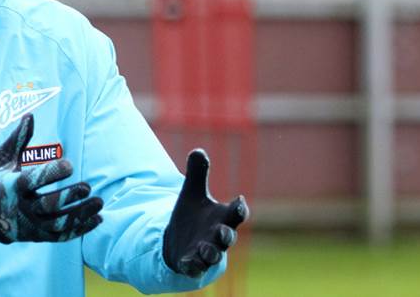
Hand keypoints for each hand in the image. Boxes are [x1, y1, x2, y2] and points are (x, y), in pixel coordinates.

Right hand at [0, 114, 102, 243]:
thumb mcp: (2, 158)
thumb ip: (17, 139)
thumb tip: (30, 115)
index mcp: (12, 186)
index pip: (32, 181)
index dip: (51, 174)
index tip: (70, 165)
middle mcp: (21, 208)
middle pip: (48, 206)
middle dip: (69, 197)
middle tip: (87, 186)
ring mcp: (31, 225)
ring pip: (58, 224)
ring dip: (80, 215)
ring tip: (99, 202)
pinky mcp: (39, 236)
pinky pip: (61, 236)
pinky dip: (80, 229)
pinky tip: (97, 219)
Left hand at [163, 149, 248, 276]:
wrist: (180, 240)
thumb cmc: (193, 216)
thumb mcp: (192, 192)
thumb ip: (198, 173)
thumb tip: (198, 150)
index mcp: (222, 217)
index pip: (236, 213)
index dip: (240, 208)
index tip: (239, 200)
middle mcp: (217, 236)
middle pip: (228, 237)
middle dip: (226, 235)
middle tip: (222, 230)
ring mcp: (206, 251)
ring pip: (213, 255)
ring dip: (210, 252)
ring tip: (204, 248)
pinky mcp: (192, 263)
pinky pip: (195, 267)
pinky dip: (193, 266)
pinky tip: (188, 262)